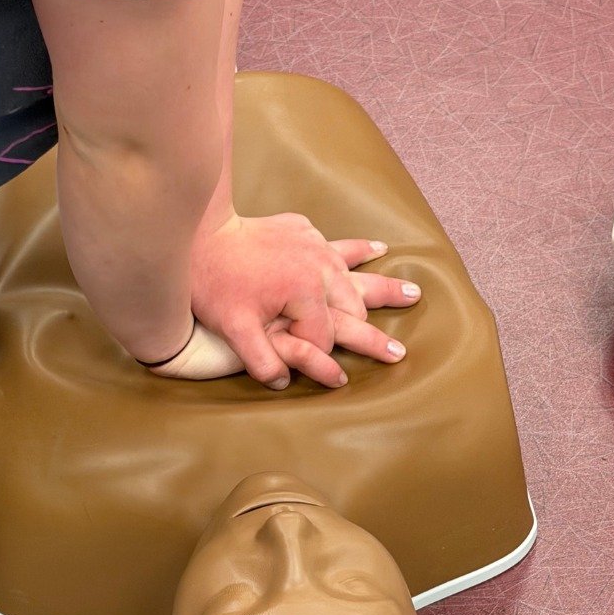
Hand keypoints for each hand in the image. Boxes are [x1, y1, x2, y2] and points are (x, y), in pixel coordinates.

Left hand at [184, 211, 421, 388]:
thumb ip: (260, 361)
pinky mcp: (306, 232)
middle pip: (352, 307)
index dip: (317, 357)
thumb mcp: (233, 329)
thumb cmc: (215, 283)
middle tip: (400, 352)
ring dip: (379, 288)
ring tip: (412, 293)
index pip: (323, 337)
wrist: (201, 234)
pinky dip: (358, 252)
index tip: (313, 369)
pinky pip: (338, 247)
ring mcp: (315, 245)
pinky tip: (377, 249)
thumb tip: (283, 383)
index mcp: (305, 291)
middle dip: (372, 333)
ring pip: (353, 276)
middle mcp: (319, 266)